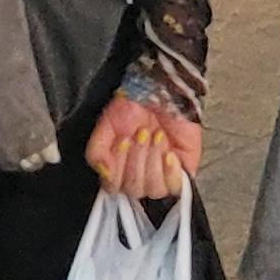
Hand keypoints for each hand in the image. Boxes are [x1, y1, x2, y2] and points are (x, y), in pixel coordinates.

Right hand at [87, 87, 201, 201]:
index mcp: (118, 168)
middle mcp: (138, 175)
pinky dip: (170, 170)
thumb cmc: (135, 104)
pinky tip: (169, 153)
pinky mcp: (182, 172)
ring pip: (154, 189)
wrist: (164, 90)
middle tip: (142, 133)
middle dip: (137, 158)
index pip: (113, 187)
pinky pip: (175, 186)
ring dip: (153, 159)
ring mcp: (161, 176)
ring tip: (156, 136)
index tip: (123, 139)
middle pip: (134, 189)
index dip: (118, 166)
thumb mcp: (106, 123)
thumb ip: (97, 151)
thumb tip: (104, 173)